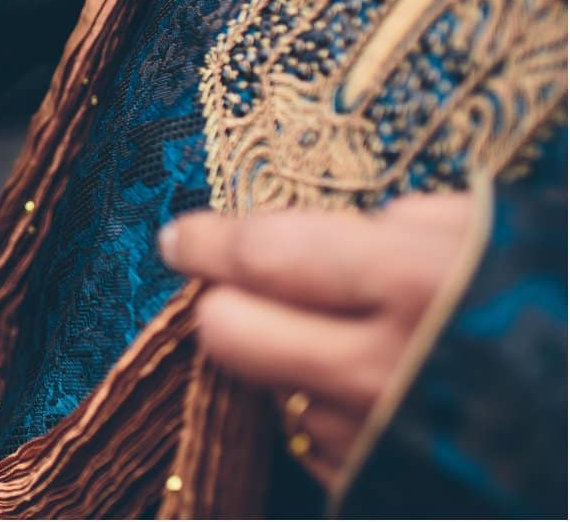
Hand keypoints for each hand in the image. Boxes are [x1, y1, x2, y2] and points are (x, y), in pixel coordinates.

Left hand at [160, 192, 479, 492]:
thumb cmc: (548, 307)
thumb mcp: (488, 235)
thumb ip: (394, 224)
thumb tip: (324, 234)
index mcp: (412, 285)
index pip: (263, 255)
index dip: (209, 243)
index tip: (179, 237)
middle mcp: (380, 369)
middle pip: (230, 332)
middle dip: (222, 303)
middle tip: (237, 287)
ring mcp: (375, 438)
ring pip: (267, 389)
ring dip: (281, 362)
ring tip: (342, 343)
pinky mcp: (375, 487)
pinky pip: (311, 441)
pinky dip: (320, 411)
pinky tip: (369, 395)